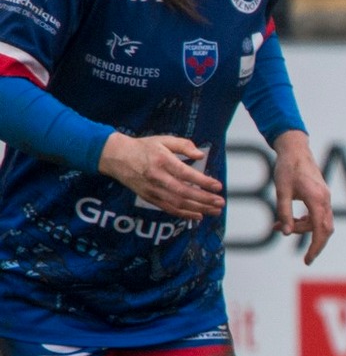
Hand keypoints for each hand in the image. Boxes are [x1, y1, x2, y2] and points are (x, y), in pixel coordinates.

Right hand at [98, 133, 222, 220]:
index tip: (218, 186)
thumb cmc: (143, 147)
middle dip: (204, 199)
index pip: (185, 173)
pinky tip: (198, 215)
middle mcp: (156, 177)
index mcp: (161, 160)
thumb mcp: (163, 140)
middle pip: (183, 192)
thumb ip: (184, 145)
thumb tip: (201, 155)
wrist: (116, 157)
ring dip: (198, 209)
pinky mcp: (148, 197)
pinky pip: (168, 208)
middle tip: (220, 202)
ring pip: (177, 203)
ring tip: (215, 210)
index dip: (202, 181)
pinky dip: (184, 214)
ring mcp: (151, 189)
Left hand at [270, 130, 334, 263]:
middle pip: (325, 229)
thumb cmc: (287, 168)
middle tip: (300, 252)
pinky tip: (290, 220)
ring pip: (320, 223)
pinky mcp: (322, 196)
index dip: (315, 248)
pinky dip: (306, 222)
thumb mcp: (281, 191)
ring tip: (278, 225)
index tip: (308, 260)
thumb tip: (285, 234)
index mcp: (317, 199)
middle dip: (312, 242)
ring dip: (301, 228)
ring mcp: (325, 198)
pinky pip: (318, 215)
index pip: (321, 230)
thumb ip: (284, 213)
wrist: (295, 150)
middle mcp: (325, 200)